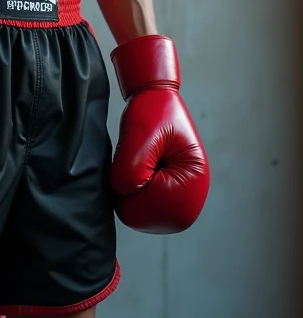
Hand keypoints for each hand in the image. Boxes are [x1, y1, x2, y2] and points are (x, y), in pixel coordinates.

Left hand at [109, 35, 209, 233]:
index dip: (133, 187)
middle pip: (144, 217)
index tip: (139, 157)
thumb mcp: (139, 134)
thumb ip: (130, 167)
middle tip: (137, 158)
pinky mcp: (167, 200)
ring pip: (137, 215)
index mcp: (195, 181)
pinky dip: (129, 191)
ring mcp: (179, 202)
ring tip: (140, 162)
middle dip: (130, 190)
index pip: (152, 208)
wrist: (154, 100)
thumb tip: (124, 193)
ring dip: (129, 191)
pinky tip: (139, 170)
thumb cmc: (151, 112)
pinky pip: (136, 209)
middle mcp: (192, 198)